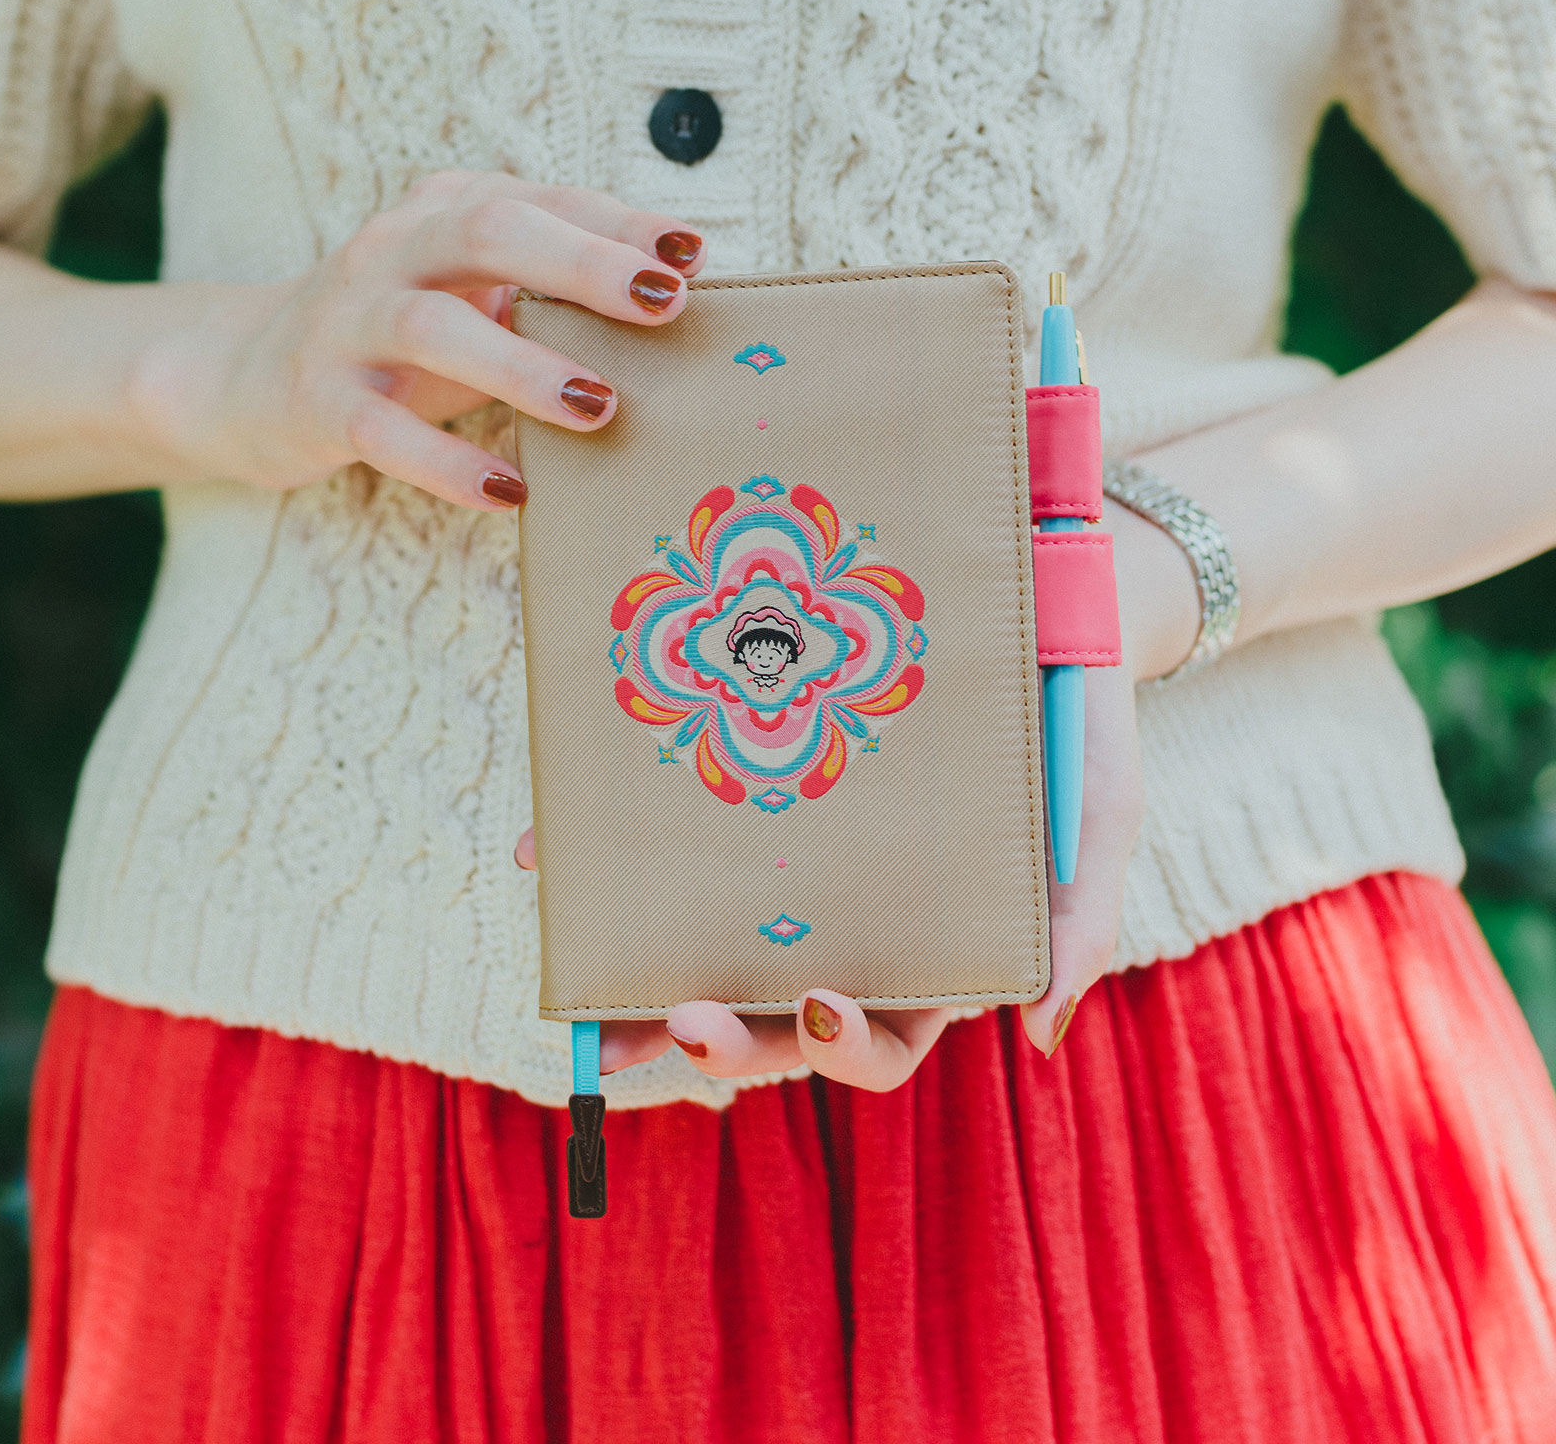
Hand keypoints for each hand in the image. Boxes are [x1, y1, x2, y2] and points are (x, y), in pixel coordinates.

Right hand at [126, 171, 705, 507]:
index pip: (539, 200)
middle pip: (486, 233)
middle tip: (662, 307)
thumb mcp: (472, 297)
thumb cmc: (401, 339)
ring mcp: (347, 323)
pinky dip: (449, 464)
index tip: (691, 254)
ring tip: (598, 406)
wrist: (246, 374)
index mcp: (442, 214)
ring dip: (522, 366)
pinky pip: (383, 431)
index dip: (616, 223)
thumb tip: (675, 305)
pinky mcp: (318, 401)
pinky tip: (512, 494)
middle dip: (580, 266)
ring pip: (432, 329)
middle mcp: (391, 251)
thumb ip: (551, 292)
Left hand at [513, 656, 1141, 1081]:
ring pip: (706, 945)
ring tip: (582, 984)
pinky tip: (551, 857)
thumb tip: (1041, 1035)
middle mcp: (853, 923)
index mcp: (932, 953)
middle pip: (772, 1017)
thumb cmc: (1077, 724)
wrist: (1040, 602)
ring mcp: (795, 860)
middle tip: (669, 1027)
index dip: (839, 1049)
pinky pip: (671, 841)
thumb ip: (1081, 923)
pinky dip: (608, 860)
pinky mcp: (751, 788)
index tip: (810, 1005)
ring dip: (639, 981)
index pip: (877, 1040)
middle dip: (717, 1041)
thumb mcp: (1099, 818)